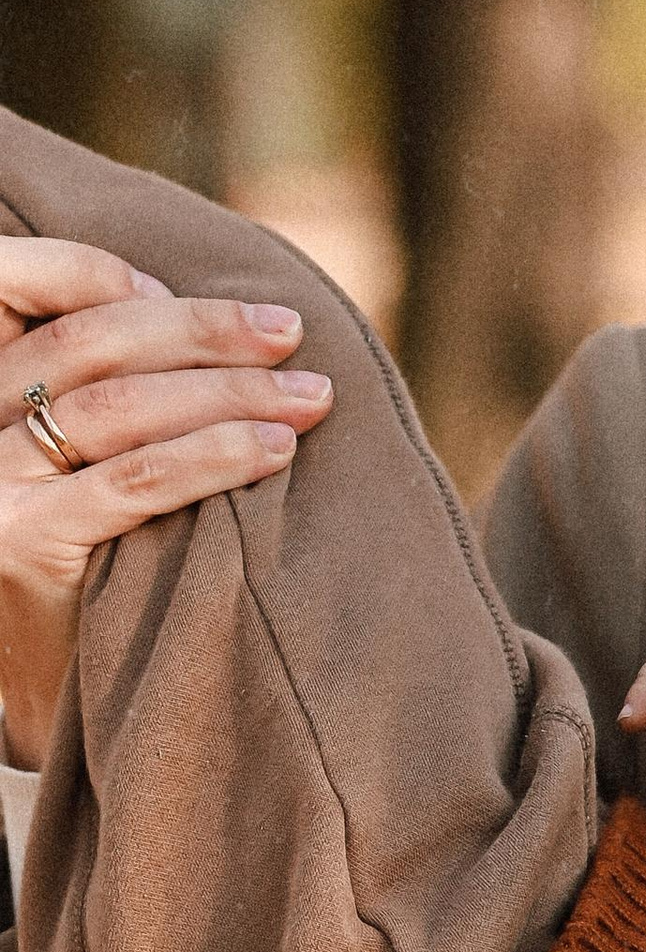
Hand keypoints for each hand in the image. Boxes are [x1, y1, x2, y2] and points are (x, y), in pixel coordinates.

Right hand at [0, 244, 333, 771]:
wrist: (27, 681)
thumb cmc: (73, 561)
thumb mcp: (65, 459)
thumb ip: (102, 390)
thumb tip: (217, 327)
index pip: (15, 283)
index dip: (101, 271)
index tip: (187, 290)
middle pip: (92, 340)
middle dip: (204, 329)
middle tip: (289, 333)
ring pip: (121, 405)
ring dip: (233, 392)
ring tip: (310, 400)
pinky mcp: (23, 544)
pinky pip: (137, 481)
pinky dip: (217, 455)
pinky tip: (275, 451)